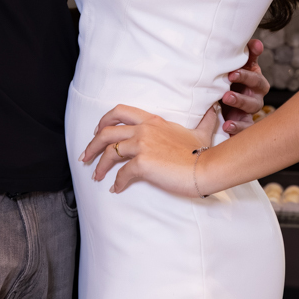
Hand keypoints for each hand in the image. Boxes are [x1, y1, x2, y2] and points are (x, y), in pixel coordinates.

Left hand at [80, 104, 203, 196]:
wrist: (207, 167)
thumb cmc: (203, 152)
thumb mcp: (201, 131)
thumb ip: (204, 120)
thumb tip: (213, 110)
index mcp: (152, 120)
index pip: (120, 111)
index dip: (104, 120)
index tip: (97, 131)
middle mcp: (143, 129)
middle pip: (106, 132)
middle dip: (92, 145)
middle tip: (85, 157)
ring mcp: (142, 145)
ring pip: (110, 152)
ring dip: (99, 166)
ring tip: (96, 176)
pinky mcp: (142, 164)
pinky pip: (121, 174)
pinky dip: (116, 183)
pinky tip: (116, 189)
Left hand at [219, 38, 267, 134]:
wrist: (223, 102)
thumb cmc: (232, 81)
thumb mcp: (238, 67)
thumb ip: (247, 55)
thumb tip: (256, 43)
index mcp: (256, 81)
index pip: (256, 77)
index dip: (246, 75)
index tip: (232, 73)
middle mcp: (256, 96)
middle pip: (255, 93)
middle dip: (242, 89)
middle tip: (228, 85)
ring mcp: (250, 111)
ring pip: (251, 108)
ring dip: (239, 104)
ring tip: (225, 100)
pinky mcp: (244, 124)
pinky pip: (245, 128)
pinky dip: (237, 127)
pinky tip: (227, 126)